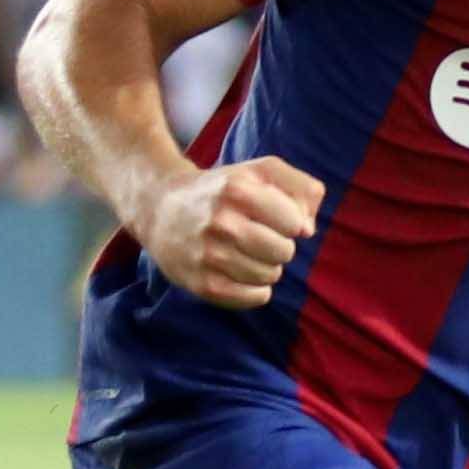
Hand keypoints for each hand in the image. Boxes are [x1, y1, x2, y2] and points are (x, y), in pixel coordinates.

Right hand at [139, 155, 324, 308]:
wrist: (161, 208)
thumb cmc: (223, 189)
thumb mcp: (262, 170)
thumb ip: (301, 188)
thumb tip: (308, 230)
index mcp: (237, 189)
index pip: (294, 222)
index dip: (291, 222)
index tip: (274, 218)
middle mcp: (221, 222)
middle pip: (284, 252)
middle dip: (280, 246)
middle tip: (261, 238)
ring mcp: (209, 255)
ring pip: (270, 276)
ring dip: (267, 268)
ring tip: (248, 254)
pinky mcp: (202, 284)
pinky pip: (254, 298)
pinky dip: (257, 290)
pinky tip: (243, 274)